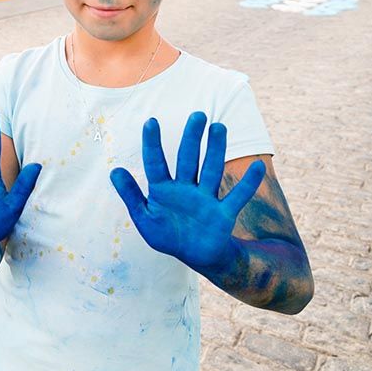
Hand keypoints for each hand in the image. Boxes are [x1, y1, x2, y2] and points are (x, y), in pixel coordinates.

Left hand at [110, 112, 264, 273]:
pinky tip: (258, 166)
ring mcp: (206, 199)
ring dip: (216, 150)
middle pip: (188, 159)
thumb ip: (131, 195)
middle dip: (192, 138)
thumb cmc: (168, 235)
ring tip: (219, 127)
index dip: (152, 144)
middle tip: (198, 115)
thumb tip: (114, 170)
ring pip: (211, 170)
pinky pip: (237, 197)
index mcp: (163, 189)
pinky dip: (248, 183)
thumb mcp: (144, 218)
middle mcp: (186, 189)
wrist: (196, 255)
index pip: (156, 163)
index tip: (150, 121)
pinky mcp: (223, 213)